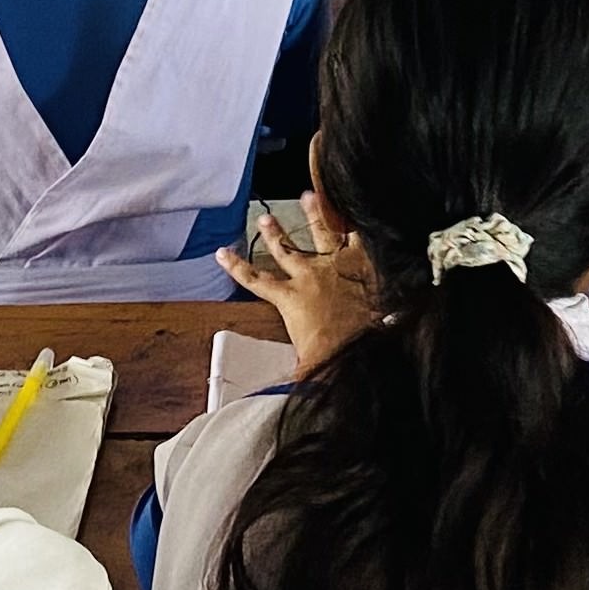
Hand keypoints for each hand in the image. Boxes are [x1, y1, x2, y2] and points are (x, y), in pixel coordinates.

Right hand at [216, 195, 379, 372]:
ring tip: (309, 195)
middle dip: (273, 233)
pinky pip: (354, 236)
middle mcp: (308, 275)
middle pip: (284, 249)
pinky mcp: (358, 259)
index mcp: (290, 298)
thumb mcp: (307, 364)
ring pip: (320, 233)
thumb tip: (270, 394)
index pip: (255, 281)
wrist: (366, 338)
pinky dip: (352, 225)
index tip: (221, 253)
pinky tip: (352, 211)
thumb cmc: (335, 352)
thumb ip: (293, 372)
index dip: (236, 267)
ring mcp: (333, 263)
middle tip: (264, 218)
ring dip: (313, 214)